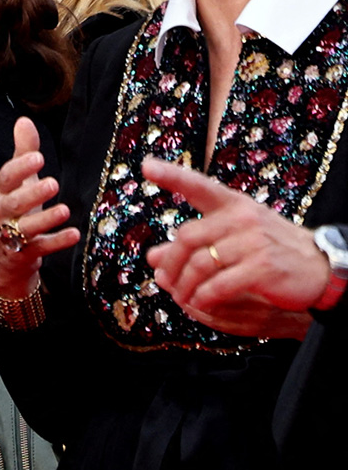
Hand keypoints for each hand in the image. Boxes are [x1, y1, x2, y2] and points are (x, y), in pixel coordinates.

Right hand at [0, 117, 79, 300]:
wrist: (6, 256)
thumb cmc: (16, 211)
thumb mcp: (18, 181)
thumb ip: (22, 151)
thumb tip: (24, 121)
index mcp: (1, 192)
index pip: (6, 178)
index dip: (20, 168)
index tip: (39, 157)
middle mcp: (2, 213)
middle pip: (13, 203)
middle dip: (32, 193)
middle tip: (53, 183)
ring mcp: (11, 235)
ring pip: (25, 227)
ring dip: (44, 219)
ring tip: (64, 210)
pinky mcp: (24, 254)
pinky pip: (40, 248)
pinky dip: (57, 242)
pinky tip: (74, 234)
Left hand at [144, 158, 325, 338]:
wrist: (321, 269)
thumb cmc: (272, 251)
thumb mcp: (234, 239)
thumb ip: (195, 244)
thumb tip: (152, 257)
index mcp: (235, 205)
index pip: (199, 186)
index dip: (172, 176)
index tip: (147, 166)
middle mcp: (243, 218)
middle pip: (187, 237)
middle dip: (170, 262)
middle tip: (163, 279)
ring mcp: (254, 242)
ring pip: (199, 264)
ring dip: (184, 286)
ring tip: (181, 297)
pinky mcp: (262, 267)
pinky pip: (218, 285)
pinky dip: (203, 297)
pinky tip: (201, 303)